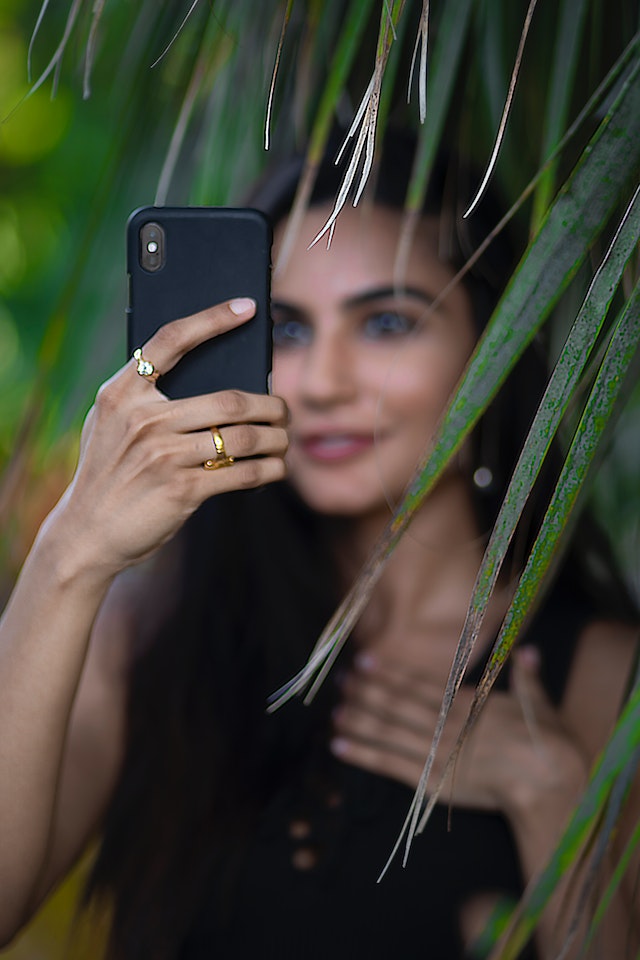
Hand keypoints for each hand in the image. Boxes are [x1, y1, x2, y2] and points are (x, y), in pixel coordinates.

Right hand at [49, 299, 287, 575]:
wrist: (86, 532)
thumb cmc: (108, 473)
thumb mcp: (108, 424)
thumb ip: (141, 398)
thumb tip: (204, 375)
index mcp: (122, 393)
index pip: (171, 340)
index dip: (213, 318)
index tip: (248, 306)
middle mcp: (142, 419)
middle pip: (230, 400)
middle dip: (271, 406)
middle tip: (284, 411)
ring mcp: (163, 455)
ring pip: (244, 437)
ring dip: (276, 439)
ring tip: (284, 440)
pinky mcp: (182, 490)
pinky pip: (243, 473)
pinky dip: (269, 469)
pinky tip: (276, 467)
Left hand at [330, 648, 586, 814]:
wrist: (549, 783)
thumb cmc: (547, 744)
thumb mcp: (539, 703)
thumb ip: (526, 677)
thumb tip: (528, 651)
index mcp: (467, 702)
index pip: (418, 683)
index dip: (388, 671)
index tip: (364, 659)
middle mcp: (445, 722)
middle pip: (396, 703)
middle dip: (365, 690)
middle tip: (340, 679)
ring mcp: (436, 752)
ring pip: (387, 731)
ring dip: (357, 719)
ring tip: (333, 711)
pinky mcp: (431, 782)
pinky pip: (389, 764)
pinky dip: (362, 753)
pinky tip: (338, 744)